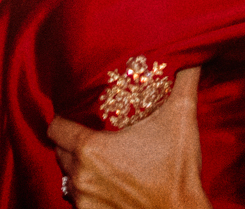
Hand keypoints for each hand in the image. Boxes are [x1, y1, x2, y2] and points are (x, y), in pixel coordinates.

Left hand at [47, 67, 207, 208]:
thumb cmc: (177, 169)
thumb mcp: (182, 116)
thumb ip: (183, 78)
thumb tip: (189, 51)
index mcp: (91, 149)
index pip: (55, 127)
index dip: (65, 117)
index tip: (79, 112)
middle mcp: (80, 176)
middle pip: (60, 150)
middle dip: (74, 140)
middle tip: (95, 130)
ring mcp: (83, 200)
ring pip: (68, 174)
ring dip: (81, 164)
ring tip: (103, 155)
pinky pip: (78, 197)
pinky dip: (89, 187)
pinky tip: (109, 180)